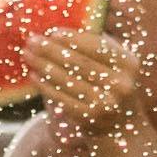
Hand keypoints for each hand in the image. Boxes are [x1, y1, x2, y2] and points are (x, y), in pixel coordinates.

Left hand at [27, 20, 144, 131]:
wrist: (123, 126)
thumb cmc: (111, 87)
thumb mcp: (115, 66)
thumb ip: (96, 48)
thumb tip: (60, 30)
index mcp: (128, 63)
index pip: (97, 46)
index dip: (72, 38)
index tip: (51, 31)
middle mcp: (121, 83)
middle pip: (79, 62)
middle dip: (51, 50)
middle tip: (32, 40)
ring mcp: (106, 102)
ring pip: (68, 80)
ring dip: (44, 65)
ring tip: (28, 55)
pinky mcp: (90, 118)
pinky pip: (62, 98)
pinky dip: (46, 86)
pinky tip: (34, 76)